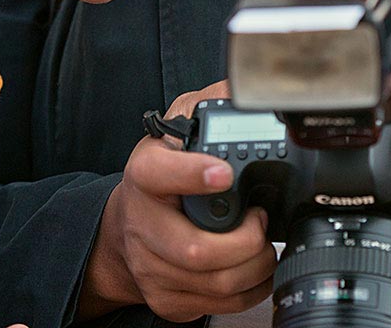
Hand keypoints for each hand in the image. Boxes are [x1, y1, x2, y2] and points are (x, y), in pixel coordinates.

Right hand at [78, 82, 274, 321]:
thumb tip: (247, 84)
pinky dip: (250, 290)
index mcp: (146, 174)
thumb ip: (210, 101)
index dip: (191, 174)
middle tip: (261, 222)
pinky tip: (255, 269)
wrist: (126, 227)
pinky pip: (218, 305)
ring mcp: (151, 267)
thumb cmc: (160, 172)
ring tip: (264, 244)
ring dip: (255, 267)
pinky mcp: (166, 299)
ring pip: (213, 284)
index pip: (159, 173)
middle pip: (194, 250)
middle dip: (244, 242)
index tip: (224, 172)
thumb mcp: (178, 124)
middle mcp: (143, 224)